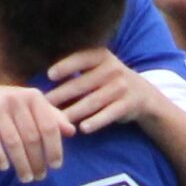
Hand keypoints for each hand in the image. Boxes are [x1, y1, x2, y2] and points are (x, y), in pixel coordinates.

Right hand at [0, 83, 70, 181]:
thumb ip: (52, 118)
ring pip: (13, 142)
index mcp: (33, 97)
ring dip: (21, 164)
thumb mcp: (32, 107)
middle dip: (37, 161)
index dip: (54, 148)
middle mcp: (16, 99)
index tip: (55, 166)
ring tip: (26, 178)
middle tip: (39, 177)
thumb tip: (72, 132)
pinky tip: (4, 168)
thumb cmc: (9, 106)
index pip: (49, 126)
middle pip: (31, 137)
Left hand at [44, 50, 158, 135]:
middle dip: (62, 95)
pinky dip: (96, 122)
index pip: (81, 58)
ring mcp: (121, 87)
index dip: (66, 66)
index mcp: (101, 56)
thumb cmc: (108, 81)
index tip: (49, 75)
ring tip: (58, 120)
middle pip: (82, 84)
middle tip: (45, 105)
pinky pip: (109, 114)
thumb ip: (76, 70)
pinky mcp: (128, 104)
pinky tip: (83, 128)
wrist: (143, 94)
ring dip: (74, 112)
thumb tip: (42, 79)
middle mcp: (112, 69)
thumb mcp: (97, 67)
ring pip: (93, 101)